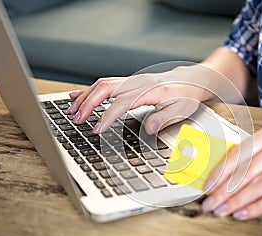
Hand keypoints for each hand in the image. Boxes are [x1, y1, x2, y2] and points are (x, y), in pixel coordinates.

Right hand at [67, 64, 229, 133]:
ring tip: (71, 111)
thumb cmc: (186, 96)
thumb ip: (165, 118)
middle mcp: (137, 82)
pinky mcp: (128, 82)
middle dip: (88, 104)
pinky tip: (77, 96)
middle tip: (76, 119)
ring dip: (85, 97)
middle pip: (106, 88)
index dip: (108, 116)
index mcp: (149, 90)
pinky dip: (89, 90)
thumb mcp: (182, 109)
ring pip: (102, 84)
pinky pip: (105, 83)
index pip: (122, 102)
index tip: (97, 129)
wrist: (190, 81)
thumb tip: (149, 127)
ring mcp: (131, 81)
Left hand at [201, 118, 261, 219]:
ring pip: (258, 183)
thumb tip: (228, 175)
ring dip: (236, 200)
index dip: (221, 170)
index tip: (208, 184)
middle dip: (224, 189)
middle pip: (247, 168)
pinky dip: (256, 207)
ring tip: (222, 210)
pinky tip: (243, 213)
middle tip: (210, 202)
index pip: (241, 151)